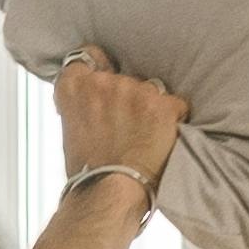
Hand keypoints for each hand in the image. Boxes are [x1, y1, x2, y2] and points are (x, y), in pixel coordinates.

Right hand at [52, 55, 190, 191]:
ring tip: (144, 137)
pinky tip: (161, 138)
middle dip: (128, 96)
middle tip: (126, 126)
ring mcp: (133, 91)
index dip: (99, 66)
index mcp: (74, 88)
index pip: (88, 56)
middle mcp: (103, 83)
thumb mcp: (71, 129)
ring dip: (150, 108)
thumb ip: (83, 105)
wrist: (109, 193)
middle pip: (124, 76)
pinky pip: (176, 104)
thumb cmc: (90, 171)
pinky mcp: (161, 105)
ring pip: (151, 89)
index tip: (104, 77)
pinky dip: (173, 119)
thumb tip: (96, 101)